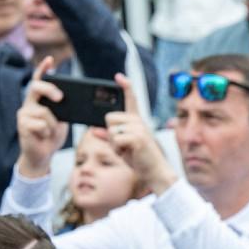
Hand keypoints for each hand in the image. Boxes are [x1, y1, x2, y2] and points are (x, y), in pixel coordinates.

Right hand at [15, 57, 68, 178]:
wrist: (43, 154)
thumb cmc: (53, 135)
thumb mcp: (62, 119)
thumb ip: (64, 108)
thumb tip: (76, 100)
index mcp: (40, 99)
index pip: (40, 80)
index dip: (43, 70)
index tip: (50, 60)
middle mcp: (29, 103)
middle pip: (36, 87)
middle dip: (50, 89)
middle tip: (60, 98)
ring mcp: (24, 113)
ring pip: (44, 112)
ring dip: (53, 125)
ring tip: (49, 132)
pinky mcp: (22, 124)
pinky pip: (41, 125)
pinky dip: (47, 133)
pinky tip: (42, 137)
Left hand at [105, 74, 175, 192]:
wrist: (155, 171)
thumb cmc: (140, 159)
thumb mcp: (122, 147)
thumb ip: (109, 137)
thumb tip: (94, 130)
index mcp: (137, 120)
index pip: (131, 99)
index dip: (125, 86)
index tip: (119, 76)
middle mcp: (139, 121)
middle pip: (109, 118)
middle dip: (111, 133)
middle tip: (124, 145)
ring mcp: (139, 128)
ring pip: (111, 129)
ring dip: (114, 143)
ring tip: (127, 150)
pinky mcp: (137, 137)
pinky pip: (115, 138)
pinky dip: (117, 148)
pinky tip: (128, 153)